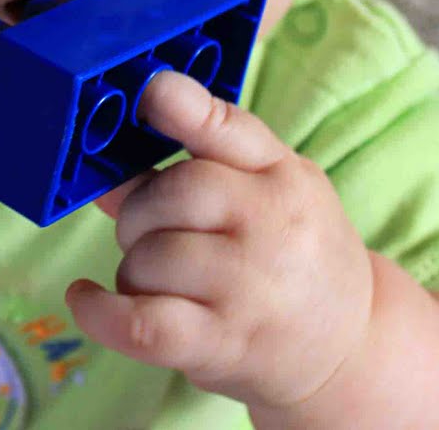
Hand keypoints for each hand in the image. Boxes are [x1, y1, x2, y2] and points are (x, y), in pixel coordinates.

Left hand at [64, 71, 374, 414]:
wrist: (351, 347)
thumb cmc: (292, 257)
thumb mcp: (267, 197)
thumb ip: (194, 176)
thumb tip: (107, 177)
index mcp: (282, 175)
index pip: (229, 128)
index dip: (183, 105)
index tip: (151, 91)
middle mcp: (272, 225)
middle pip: (173, 193)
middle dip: (140, 212)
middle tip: (149, 233)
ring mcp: (249, 287)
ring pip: (149, 258)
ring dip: (133, 269)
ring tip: (158, 281)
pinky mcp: (224, 344)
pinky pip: (141, 323)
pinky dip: (100, 312)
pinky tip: (86, 299)